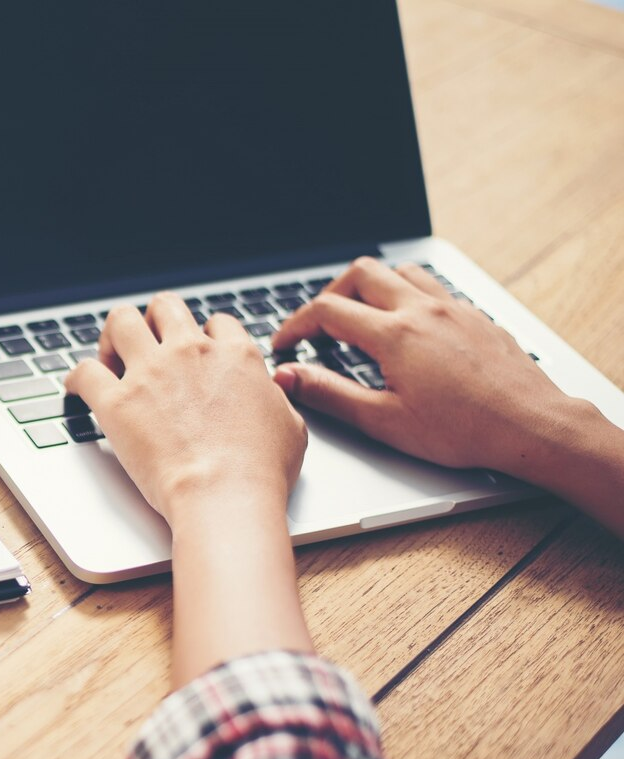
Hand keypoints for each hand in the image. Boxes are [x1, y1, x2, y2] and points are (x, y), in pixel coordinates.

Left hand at [67, 293, 313, 684]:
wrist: (223, 494)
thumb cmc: (259, 470)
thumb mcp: (291, 426)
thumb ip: (275, 400)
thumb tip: (271, 394)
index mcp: (234, 355)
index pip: (216, 323)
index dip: (204, 336)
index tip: (195, 353)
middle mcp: (189, 352)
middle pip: (165, 307)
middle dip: (155, 320)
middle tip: (148, 343)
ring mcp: (150, 373)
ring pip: (121, 320)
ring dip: (113, 334)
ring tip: (111, 354)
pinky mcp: (116, 402)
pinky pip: (84, 372)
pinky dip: (77, 377)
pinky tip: (78, 387)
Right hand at [269, 257, 580, 479]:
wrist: (529, 425)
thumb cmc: (463, 430)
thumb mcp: (383, 421)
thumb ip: (329, 394)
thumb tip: (288, 377)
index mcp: (396, 335)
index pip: (327, 311)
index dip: (295, 324)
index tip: (285, 343)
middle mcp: (424, 310)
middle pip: (361, 273)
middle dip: (330, 294)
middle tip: (319, 325)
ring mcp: (453, 308)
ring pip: (400, 272)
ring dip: (371, 286)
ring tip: (361, 317)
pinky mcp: (475, 316)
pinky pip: (433, 286)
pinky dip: (407, 295)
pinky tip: (407, 324)